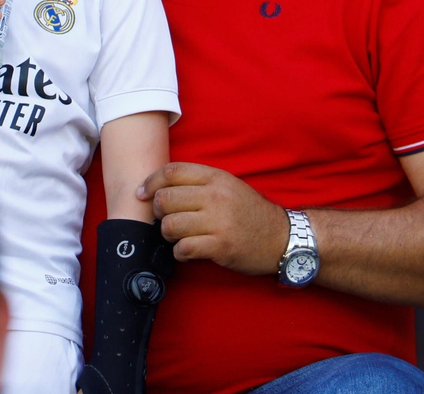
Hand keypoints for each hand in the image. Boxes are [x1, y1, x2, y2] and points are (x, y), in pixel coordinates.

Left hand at [138, 163, 287, 274]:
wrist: (280, 238)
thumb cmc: (249, 213)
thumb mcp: (228, 186)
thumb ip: (199, 183)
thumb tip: (160, 187)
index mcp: (216, 178)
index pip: (172, 171)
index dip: (151, 182)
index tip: (142, 193)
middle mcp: (216, 196)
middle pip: (165, 198)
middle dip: (158, 211)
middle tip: (164, 219)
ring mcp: (218, 221)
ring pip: (170, 225)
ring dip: (167, 233)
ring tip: (177, 236)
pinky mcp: (220, 246)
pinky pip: (183, 248)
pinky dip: (179, 252)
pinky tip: (187, 251)